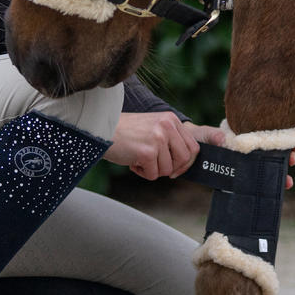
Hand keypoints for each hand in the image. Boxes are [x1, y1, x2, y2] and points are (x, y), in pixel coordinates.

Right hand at [106, 113, 225, 180]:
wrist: (101, 130)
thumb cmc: (126, 132)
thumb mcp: (153, 127)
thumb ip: (170, 139)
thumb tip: (186, 162)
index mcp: (170, 119)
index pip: (193, 146)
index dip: (186, 162)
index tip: (175, 168)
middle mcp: (167, 126)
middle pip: (184, 159)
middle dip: (172, 169)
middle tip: (156, 167)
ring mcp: (158, 138)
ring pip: (167, 169)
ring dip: (153, 170)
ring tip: (139, 159)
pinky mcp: (147, 152)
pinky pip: (153, 174)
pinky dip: (143, 173)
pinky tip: (133, 162)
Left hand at [180, 125, 294, 188]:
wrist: (187, 150)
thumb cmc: (200, 138)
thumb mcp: (207, 134)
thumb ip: (214, 136)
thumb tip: (223, 140)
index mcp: (246, 135)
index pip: (270, 136)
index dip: (284, 138)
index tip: (294, 143)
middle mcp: (248, 149)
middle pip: (273, 153)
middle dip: (286, 157)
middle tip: (293, 159)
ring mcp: (244, 164)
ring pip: (267, 169)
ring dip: (280, 175)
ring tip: (288, 181)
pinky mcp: (237, 178)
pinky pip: (254, 183)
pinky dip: (265, 188)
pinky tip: (275, 193)